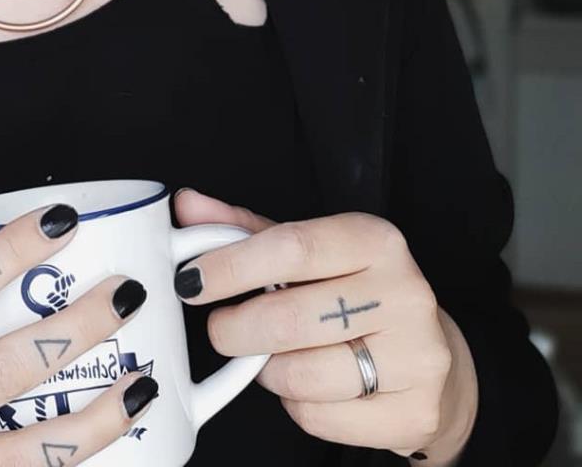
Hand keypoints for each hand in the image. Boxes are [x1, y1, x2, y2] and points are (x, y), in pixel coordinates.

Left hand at [173, 189, 478, 462]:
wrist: (435, 358)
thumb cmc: (356, 294)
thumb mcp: (308, 252)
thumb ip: (244, 230)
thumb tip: (187, 206)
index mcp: (375, 239)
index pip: (291, 247)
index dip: (231, 266)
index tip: (192, 281)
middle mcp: (403, 292)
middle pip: (289, 317)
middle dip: (235, 330)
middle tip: (221, 330)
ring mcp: (416, 354)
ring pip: (303, 374)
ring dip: (266, 371)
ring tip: (269, 357)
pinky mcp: (414, 412)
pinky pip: (322, 417)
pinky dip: (296, 405)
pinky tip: (307, 385)